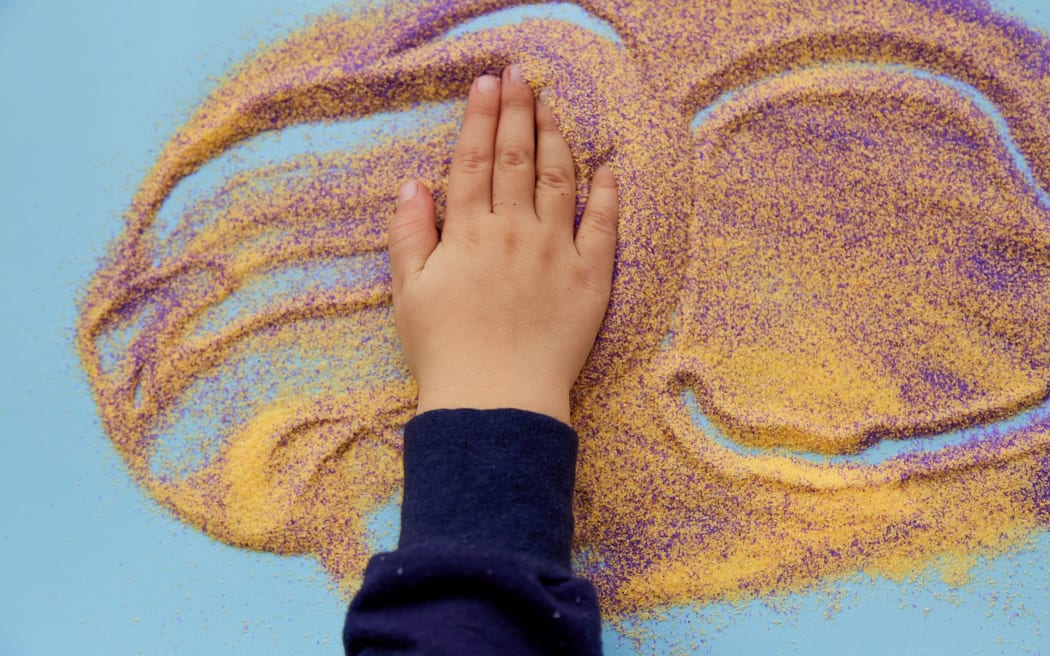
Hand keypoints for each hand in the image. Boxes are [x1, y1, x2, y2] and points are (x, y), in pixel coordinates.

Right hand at [387, 64, 618, 424]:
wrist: (495, 401)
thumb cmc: (446, 351)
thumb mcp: (410, 292)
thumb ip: (410, 234)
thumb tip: (413, 183)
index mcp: (469, 233)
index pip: (473, 161)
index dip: (480, 118)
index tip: (486, 83)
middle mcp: (515, 232)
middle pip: (517, 159)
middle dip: (518, 111)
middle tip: (521, 75)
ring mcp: (557, 252)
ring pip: (560, 180)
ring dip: (557, 138)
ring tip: (554, 107)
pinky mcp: (591, 279)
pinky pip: (604, 226)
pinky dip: (609, 194)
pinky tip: (609, 167)